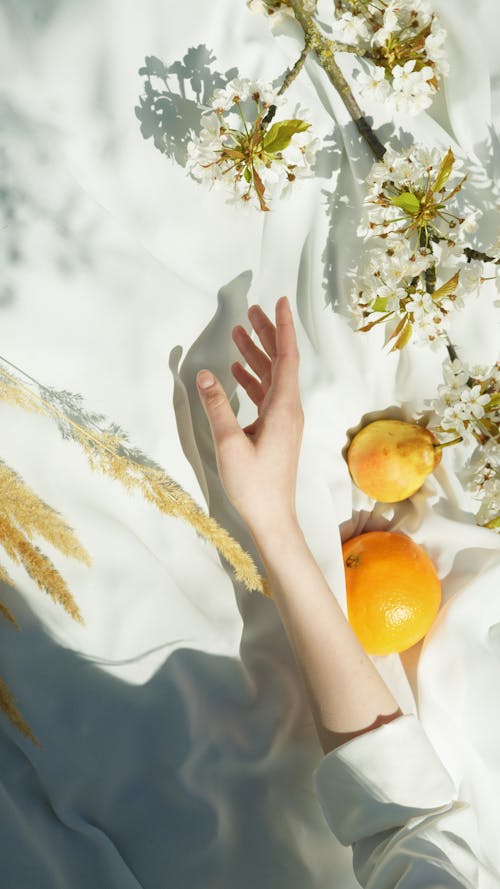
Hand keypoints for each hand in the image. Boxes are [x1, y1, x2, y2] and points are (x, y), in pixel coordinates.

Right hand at [196, 296, 303, 531]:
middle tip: (250, 311)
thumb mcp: (229, 445)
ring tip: (239, 333)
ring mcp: (283, 421)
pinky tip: (237, 371)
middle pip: (280, 362)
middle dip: (267, 334)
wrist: (272, 518)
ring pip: (272, 377)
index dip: (282, 327)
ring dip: (257, 354)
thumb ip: (217, 407)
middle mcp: (288, 410)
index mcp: (283, 408)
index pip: (286, 357)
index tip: (277, 302)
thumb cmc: (254, 486)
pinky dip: (252, 378)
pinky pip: (265, 395)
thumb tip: (205, 374)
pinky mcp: (275, 431)